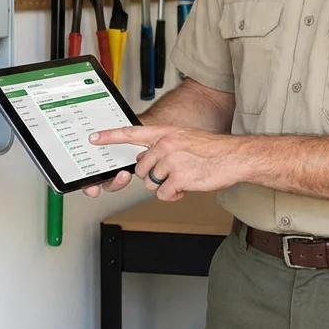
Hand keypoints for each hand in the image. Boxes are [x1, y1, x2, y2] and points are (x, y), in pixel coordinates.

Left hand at [86, 125, 246, 200]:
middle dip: (153, 176)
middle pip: (141, 169)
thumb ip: (163, 146)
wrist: (234, 157)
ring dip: (165, 186)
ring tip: (183, 177)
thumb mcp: (184, 139)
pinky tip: (186, 186)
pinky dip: (173, 195)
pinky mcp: (178, 178)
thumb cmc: (213, 150)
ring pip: (150, 183)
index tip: (94, 138)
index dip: (110, 136)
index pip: (132, 133)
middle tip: (173, 173)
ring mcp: (171, 161)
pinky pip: (162, 194)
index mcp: (166, 133)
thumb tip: (146, 160)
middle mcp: (165, 145)